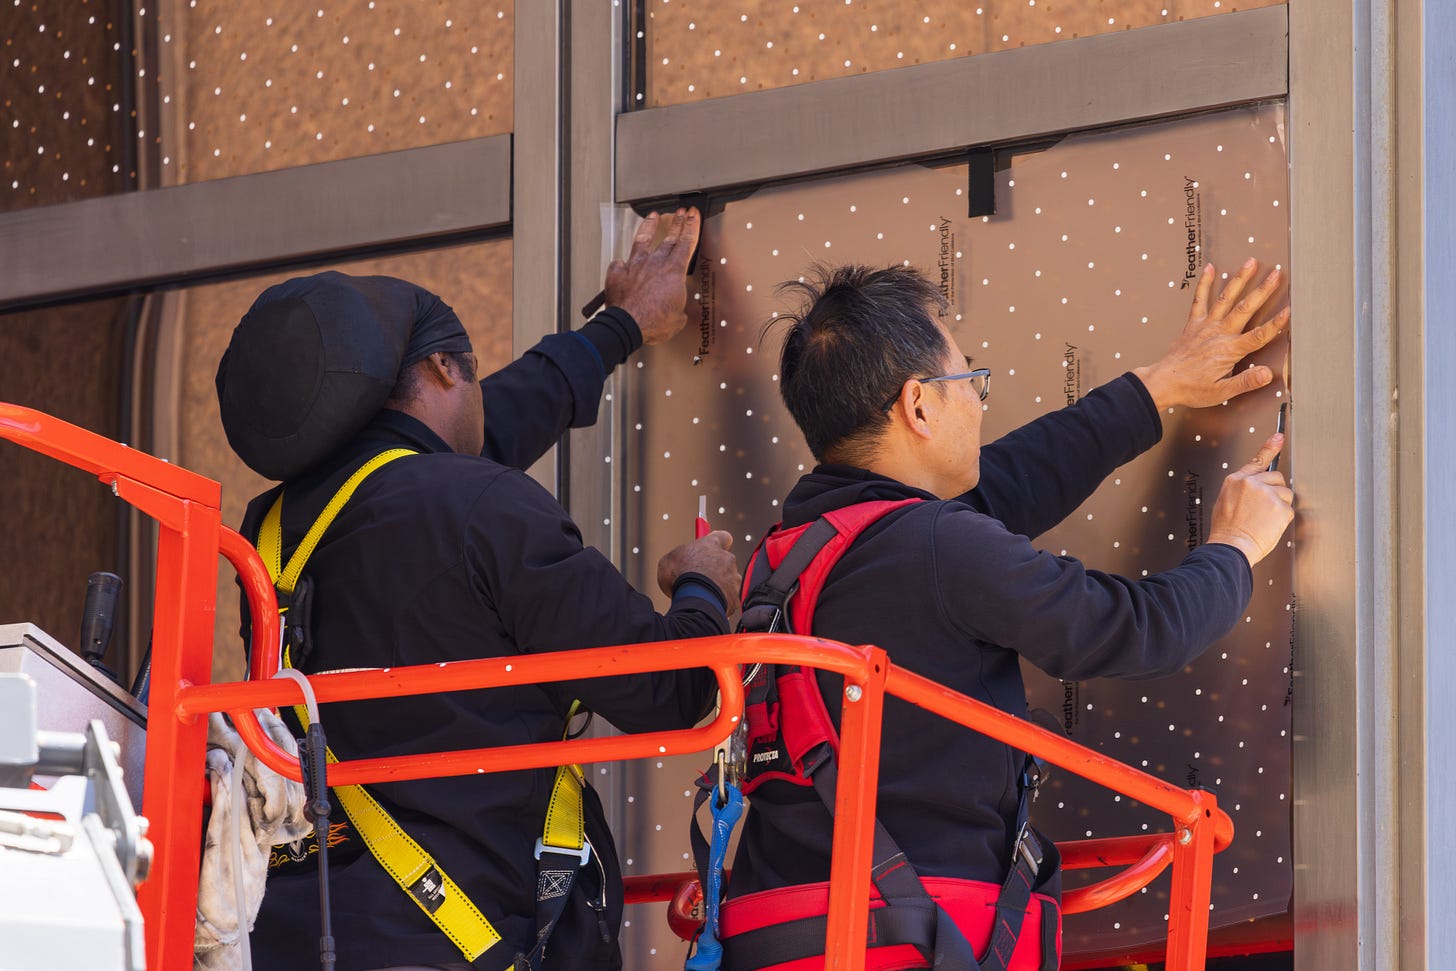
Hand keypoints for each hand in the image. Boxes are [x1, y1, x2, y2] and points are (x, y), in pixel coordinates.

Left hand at [605, 207, 701, 345]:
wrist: (628, 325)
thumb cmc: (653, 322)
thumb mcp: (677, 319)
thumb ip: (677, 309)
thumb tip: (676, 312)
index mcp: (673, 272)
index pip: (686, 243)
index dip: (691, 227)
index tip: (693, 215)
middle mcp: (655, 264)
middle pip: (669, 238)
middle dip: (677, 223)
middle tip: (682, 213)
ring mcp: (635, 266)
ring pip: (643, 240)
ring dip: (649, 227)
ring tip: (653, 217)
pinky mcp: (618, 274)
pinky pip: (618, 264)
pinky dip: (620, 262)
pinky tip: (620, 260)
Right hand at [657, 530, 741, 619]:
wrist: (695, 600)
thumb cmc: (681, 578)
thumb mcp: (668, 560)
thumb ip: (679, 556)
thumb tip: (677, 562)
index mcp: (711, 545)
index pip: (722, 536)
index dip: (717, 542)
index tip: (711, 546)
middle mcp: (726, 559)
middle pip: (724, 560)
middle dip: (714, 568)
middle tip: (699, 577)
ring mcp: (733, 578)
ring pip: (728, 580)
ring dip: (718, 585)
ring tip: (701, 593)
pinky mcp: (735, 597)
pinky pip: (729, 598)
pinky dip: (721, 600)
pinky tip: (707, 603)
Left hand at [1133, 259, 1289, 410]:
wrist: (1163, 382)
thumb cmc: (1191, 388)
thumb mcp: (1221, 392)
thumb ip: (1245, 382)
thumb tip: (1266, 374)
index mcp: (1229, 350)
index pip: (1259, 335)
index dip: (1276, 324)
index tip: (1290, 310)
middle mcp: (1219, 333)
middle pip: (1246, 309)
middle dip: (1263, 290)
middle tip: (1277, 274)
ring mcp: (1206, 325)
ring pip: (1226, 298)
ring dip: (1240, 279)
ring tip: (1252, 262)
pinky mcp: (1193, 323)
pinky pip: (1199, 300)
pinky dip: (1204, 283)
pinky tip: (1210, 268)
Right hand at [1206, 434, 1293, 566]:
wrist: (1231, 546)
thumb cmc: (1226, 529)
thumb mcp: (1225, 501)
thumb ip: (1242, 489)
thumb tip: (1258, 486)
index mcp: (1236, 480)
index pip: (1257, 460)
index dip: (1270, 447)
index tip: (1279, 437)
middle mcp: (1252, 483)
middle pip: (1276, 479)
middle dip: (1274, 492)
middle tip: (1263, 509)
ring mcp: (1267, 494)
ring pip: (1285, 494)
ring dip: (1278, 506)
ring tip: (1262, 520)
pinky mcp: (1280, 507)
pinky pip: (1288, 510)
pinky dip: (1281, 519)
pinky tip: (1268, 525)